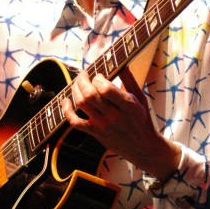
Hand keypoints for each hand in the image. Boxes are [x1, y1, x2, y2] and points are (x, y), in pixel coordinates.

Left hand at [61, 67, 180, 180]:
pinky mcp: (95, 133)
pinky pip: (75, 122)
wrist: (142, 147)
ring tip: (77, 83)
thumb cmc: (142, 119)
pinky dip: (67, 111)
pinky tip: (66, 101)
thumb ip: (130, 79)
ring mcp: (103, 126)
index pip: (106, 89)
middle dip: (82, 80)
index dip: (98, 78)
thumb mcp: (140, 98)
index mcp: (128, 106)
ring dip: (75, 90)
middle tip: (83, 74)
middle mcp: (114, 116)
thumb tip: (120, 62)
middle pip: (90, 95)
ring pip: (82, 104)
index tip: (99, 75)